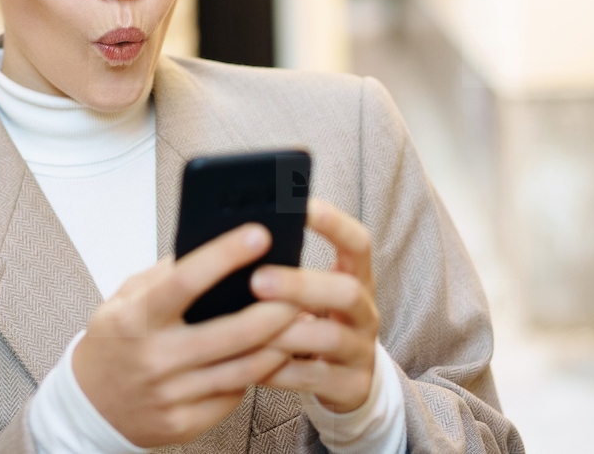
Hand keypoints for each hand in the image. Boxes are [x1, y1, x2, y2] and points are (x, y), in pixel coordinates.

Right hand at [72, 223, 299, 447]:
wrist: (90, 405)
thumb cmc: (114, 342)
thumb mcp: (125, 299)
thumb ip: (166, 274)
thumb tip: (214, 245)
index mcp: (137, 318)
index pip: (186, 281)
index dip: (225, 255)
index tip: (258, 235)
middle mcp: (154, 357)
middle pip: (233, 331)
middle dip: (277, 308)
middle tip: (302, 289)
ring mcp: (170, 394)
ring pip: (243, 369)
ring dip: (280, 344)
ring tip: (299, 322)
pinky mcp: (184, 423)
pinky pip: (233, 396)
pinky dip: (256, 374)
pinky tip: (270, 357)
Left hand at [249, 199, 379, 412]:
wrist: (345, 381)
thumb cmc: (312, 322)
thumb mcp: (309, 294)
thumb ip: (284, 269)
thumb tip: (229, 241)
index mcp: (356, 278)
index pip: (358, 243)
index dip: (334, 223)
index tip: (303, 206)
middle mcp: (365, 312)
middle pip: (347, 292)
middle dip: (302, 284)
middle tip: (257, 280)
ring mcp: (361, 351)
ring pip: (330, 337)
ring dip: (285, 330)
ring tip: (246, 324)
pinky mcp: (350, 386)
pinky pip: (313, 377)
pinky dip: (279, 370)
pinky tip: (248, 363)